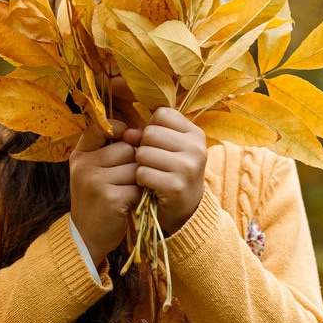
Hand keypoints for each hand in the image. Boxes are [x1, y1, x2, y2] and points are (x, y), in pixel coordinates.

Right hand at [69, 119, 141, 266]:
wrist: (86, 237)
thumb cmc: (96, 199)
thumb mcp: (92, 170)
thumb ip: (110, 149)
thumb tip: (139, 132)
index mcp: (80, 154)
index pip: (102, 126)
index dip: (120, 131)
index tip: (125, 143)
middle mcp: (85, 165)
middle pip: (127, 148)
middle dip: (134, 162)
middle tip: (126, 179)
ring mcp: (96, 181)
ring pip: (136, 168)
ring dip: (138, 180)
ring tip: (127, 191)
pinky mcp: (111, 198)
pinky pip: (138, 187)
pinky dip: (139, 196)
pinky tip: (129, 203)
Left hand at [123, 107, 206, 234]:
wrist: (186, 209)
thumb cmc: (173, 172)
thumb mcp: (167, 149)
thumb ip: (146, 136)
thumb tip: (126, 134)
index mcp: (195, 134)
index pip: (163, 114)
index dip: (153, 127)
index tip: (158, 143)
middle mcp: (196, 148)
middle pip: (151, 132)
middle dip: (144, 147)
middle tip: (154, 161)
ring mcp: (187, 167)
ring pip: (143, 153)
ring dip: (141, 164)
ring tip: (153, 172)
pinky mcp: (175, 186)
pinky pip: (142, 173)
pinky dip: (141, 180)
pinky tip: (150, 184)